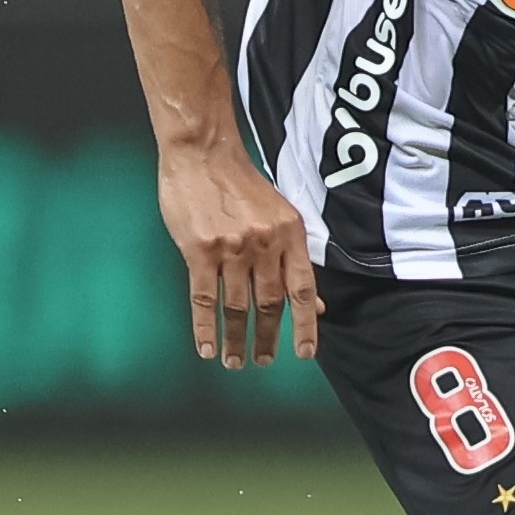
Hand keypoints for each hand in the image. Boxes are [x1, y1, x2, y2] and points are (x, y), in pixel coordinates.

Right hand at [160, 144, 322, 368]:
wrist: (203, 153)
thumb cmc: (239, 184)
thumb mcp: (279, 216)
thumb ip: (294, 258)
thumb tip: (315, 302)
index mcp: (289, 234)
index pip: (303, 290)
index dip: (305, 325)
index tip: (305, 353)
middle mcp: (264, 243)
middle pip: (269, 303)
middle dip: (267, 338)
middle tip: (264, 361)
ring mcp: (231, 248)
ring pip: (236, 307)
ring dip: (236, 339)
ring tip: (234, 360)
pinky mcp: (200, 250)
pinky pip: (204, 299)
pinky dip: (206, 327)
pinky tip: (206, 346)